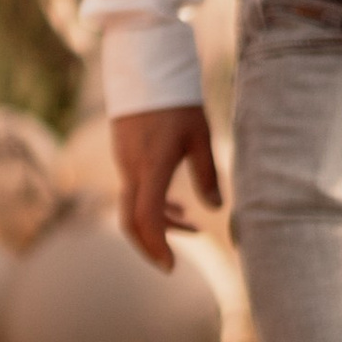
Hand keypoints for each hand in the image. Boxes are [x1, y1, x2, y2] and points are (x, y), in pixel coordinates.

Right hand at [111, 105, 220, 272]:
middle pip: (131, 222)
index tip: (171, 267)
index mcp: (152, 167)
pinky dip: (153, 207)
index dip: (158, 246)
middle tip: (171, 263)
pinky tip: (177, 205)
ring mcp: (125, 165)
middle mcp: (132, 170)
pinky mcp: (125, 159)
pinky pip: (135, 192)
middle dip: (150, 245)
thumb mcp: (201, 137)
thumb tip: (216, 209)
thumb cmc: (177, 104)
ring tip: (192, 225)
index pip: (147, 218)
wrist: (145, 74)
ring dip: (158, 223)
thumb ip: (208, 174)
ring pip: (134, 207)